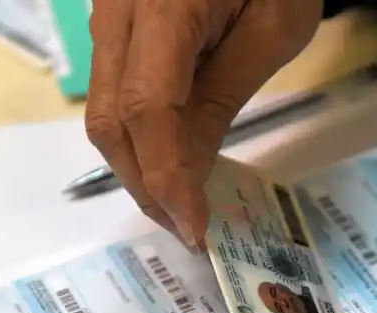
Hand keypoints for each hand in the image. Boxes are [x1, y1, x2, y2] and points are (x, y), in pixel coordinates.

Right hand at [85, 0, 322, 251]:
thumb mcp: (274, 29)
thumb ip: (222, 100)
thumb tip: (188, 176)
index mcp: (164, 4)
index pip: (147, 110)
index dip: (166, 177)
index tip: (194, 226)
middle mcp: (116, 9)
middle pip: (109, 118)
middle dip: (146, 183)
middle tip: (189, 226)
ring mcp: (105, 12)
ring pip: (102, 108)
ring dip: (138, 163)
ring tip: (182, 200)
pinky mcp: (111, 19)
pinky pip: (113, 87)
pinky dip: (138, 131)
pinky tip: (172, 154)